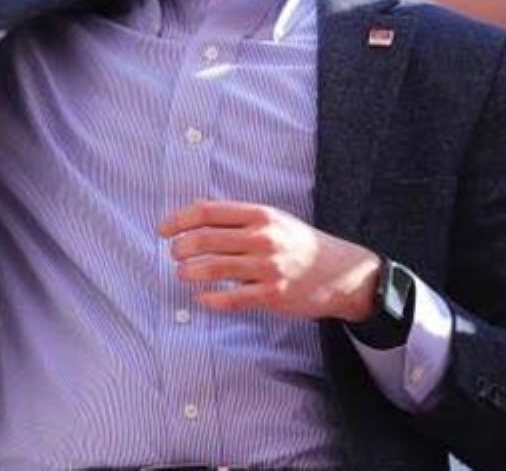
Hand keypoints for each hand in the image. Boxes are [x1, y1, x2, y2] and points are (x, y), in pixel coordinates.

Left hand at [158, 200, 379, 321]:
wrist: (343, 273)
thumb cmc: (298, 243)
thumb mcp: (272, 219)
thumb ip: (235, 215)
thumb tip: (193, 208)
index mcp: (260, 214)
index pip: (207, 212)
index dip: (178, 220)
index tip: (162, 230)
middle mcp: (263, 238)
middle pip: (204, 239)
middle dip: (179, 248)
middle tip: (174, 254)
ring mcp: (268, 267)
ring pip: (212, 269)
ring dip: (188, 272)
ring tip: (183, 273)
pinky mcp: (273, 295)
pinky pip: (230, 299)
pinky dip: (209, 299)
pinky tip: (201, 297)